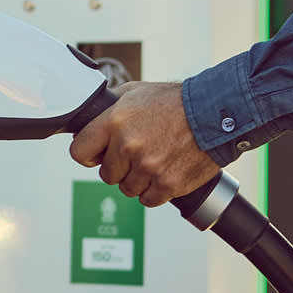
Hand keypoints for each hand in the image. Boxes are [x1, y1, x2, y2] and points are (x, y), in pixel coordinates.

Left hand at [69, 81, 217, 207]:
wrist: (213, 113)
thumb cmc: (176, 101)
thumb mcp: (136, 92)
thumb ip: (111, 108)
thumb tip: (92, 119)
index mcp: (114, 121)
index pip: (80, 152)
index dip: (90, 154)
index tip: (98, 155)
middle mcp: (128, 145)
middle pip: (106, 175)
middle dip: (119, 167)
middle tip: (137, 154)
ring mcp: (148, 167)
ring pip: (127, 189)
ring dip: (138, 179)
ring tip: (154, 160)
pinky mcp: (167, 184)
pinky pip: (148, 199)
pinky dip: (155, 191)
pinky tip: (164, 172)